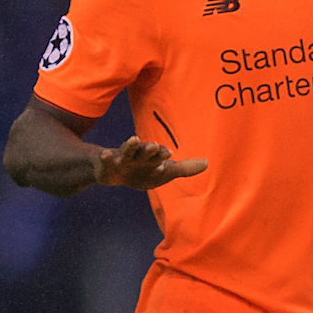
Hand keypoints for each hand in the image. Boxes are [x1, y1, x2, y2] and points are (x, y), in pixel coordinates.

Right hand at [94, 136, 208, 189]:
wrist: (114, 173)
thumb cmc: (143, 170)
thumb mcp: (163, 171)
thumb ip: (184, 168)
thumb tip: (208, 164)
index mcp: (152, 157)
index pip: (160, 156)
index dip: (163, 155)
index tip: (169, 153)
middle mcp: (138, 156)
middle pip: (145, 152)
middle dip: (150, 149)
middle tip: (155, 146)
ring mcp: (122, 159)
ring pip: (127, 151)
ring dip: (131, 145)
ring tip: (134, 139)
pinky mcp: (108, 164)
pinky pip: (105, 160)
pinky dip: (105, 157)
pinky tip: (105, 154)